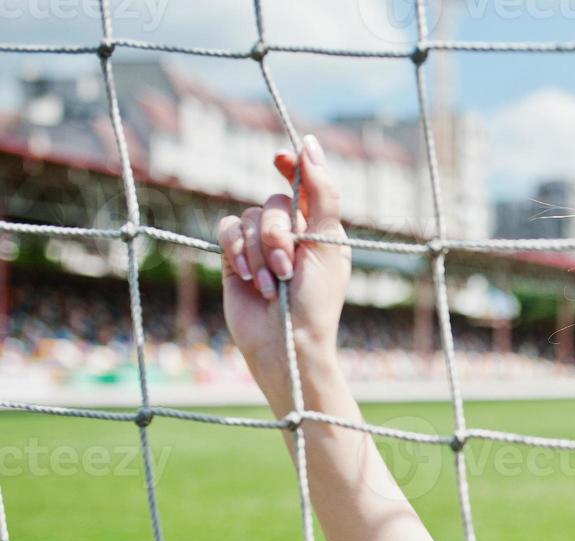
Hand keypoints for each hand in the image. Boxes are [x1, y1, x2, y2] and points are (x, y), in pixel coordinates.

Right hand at [214, 133, 350, 405]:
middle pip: (274, 203)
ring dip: (260, 250)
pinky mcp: (235, 256)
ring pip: (248, 217)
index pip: (303, 184)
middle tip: (288, 268)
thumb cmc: (316, 300)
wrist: (285, 341)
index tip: (280, 157)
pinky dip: (238, 250)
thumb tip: (309, 145)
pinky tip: (250, 277)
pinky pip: (227, 229)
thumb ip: (322, 194)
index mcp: (320, 228)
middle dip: (278, 234)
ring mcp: (260, 244)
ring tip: (273, 283)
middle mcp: (290, 232)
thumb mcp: (328, 244)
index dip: (292, 166)